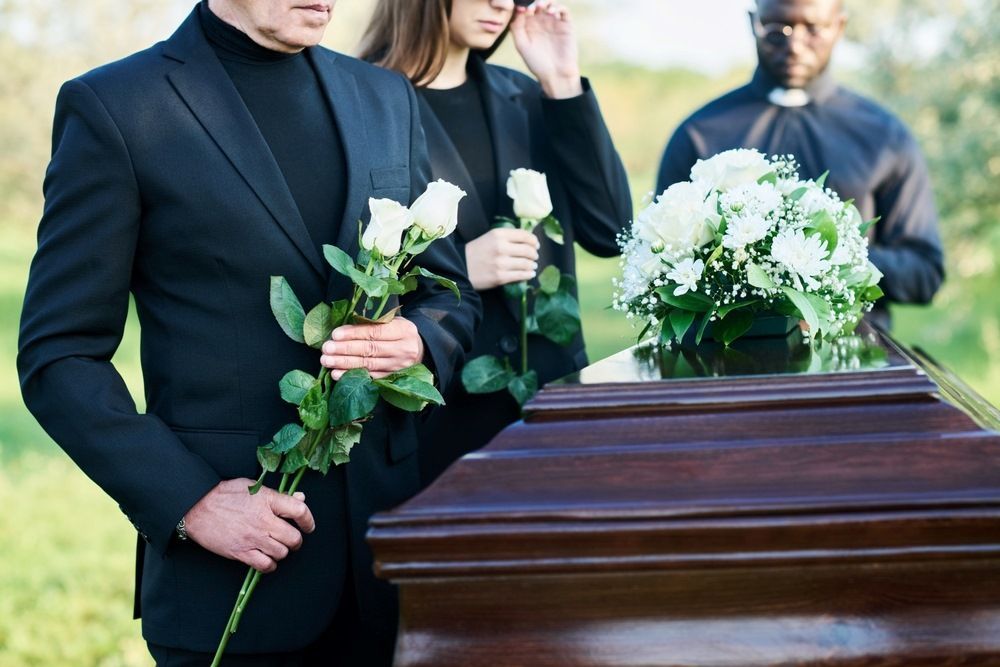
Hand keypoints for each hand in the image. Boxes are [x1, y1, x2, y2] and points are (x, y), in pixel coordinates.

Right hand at [184, 480, 314, 572]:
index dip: (308, 520)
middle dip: (296, 540)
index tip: (308, 526)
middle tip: (292, 539)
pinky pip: (265, 566)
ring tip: (276, 546)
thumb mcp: (253, 487)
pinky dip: (269, 565)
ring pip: (281, 553)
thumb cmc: (224, 494)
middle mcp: (263, 520)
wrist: (196, 507)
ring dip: (282, 551)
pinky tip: (266, 558)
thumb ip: (277, 495)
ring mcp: (252, 538)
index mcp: (267, 501)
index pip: (299, 511)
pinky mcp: (240, 552)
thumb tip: (300, 498)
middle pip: (294, 538)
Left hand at [320, 316, 424, 379]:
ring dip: (344, 363)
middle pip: (370, 349)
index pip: (375, 332)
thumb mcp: (393, 322)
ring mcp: (398, 366)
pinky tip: (337, 374)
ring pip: (368, 364)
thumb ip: (373, 323)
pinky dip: (352, 375)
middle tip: (326, 349)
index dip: (354, 333)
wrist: (421, 350)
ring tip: (327, 361)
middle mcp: (403, 349)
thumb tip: (343, 329)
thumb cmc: (400, 332)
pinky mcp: (392, 377)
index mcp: (403, 330)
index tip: (335, 334)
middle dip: (345, 349)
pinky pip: (370, 377)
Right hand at [465, 227, 539, 289]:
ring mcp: (501, 263)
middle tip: (534, 257)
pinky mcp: (500, 277)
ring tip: (532, 266)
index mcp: (498, 234)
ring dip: (532, 265)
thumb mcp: (489, 238)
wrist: (460, 267)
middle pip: (528, 250)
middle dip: (534, 254)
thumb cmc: (476, 252)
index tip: (536, 245)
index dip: (534, 241)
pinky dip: (528, 274)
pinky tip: (529, 274)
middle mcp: (501, 247)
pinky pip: (521, 275)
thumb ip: (507, 237)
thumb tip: (528, 241)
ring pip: (526, 263)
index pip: (524, 235)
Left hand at [510, 1, 582, 98]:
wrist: (556, 75)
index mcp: (529, 26)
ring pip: (550, 5)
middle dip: (534, 2)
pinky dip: (558, 8)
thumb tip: (518, 11)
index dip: (523, 6)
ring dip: (545, 2)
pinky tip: (552, 13)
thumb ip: (517, 28)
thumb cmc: (537, 63)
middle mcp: (542, 23)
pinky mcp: (566, 25)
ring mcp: (554, 23)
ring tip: (541, 7)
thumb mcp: (522, 46)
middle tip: (532, 6)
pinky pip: (563, 11)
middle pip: (537, 4)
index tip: (521, 9)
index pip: (525, 9)